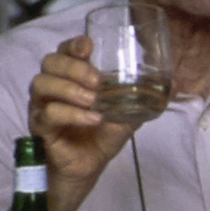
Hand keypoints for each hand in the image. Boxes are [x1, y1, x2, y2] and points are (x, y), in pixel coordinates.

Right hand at [27, 37, 135, 210]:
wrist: (90, 166)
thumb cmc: (102, 135)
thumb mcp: (125, 113)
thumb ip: (138, 97)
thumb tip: (169, 84)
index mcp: (70, 76)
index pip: (64, 50)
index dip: (73, 44)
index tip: (89, 46)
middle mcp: (52, 85)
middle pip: (50, 62)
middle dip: (74, 67)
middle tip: (97, 80)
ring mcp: (42, 104)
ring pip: (42, 84)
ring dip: (69, 88)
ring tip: (93, 100)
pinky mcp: (40, 126)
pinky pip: (47, 113)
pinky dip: (71, 113)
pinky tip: (92, 119)